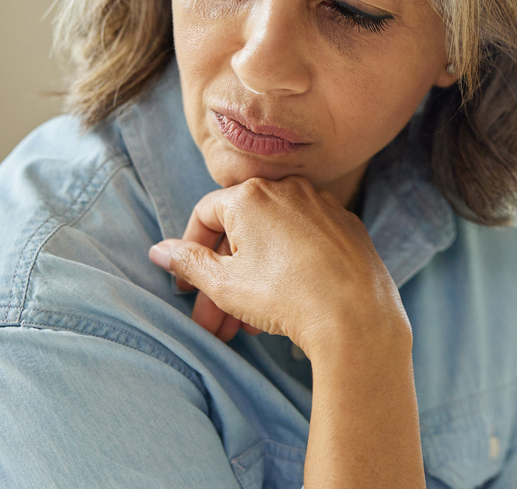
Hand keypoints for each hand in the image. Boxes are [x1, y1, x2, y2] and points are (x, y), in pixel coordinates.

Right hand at [149, 176, 408, 357]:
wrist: (355, 315)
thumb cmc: (285, 296)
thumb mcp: (224, 284)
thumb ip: (188, 263)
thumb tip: (160, 251)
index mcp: (252, 195)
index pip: (206, 214)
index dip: (190, 251)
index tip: (186, 288)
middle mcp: (289, 189)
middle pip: (241, 232)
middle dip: (221, 280)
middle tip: (212, 322)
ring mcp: (323, 206)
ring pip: (274, 242)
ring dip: (252, 281)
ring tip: (244, 328)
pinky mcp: (348, 227)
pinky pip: (306, 244)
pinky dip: (289, 270)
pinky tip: (282, 308)